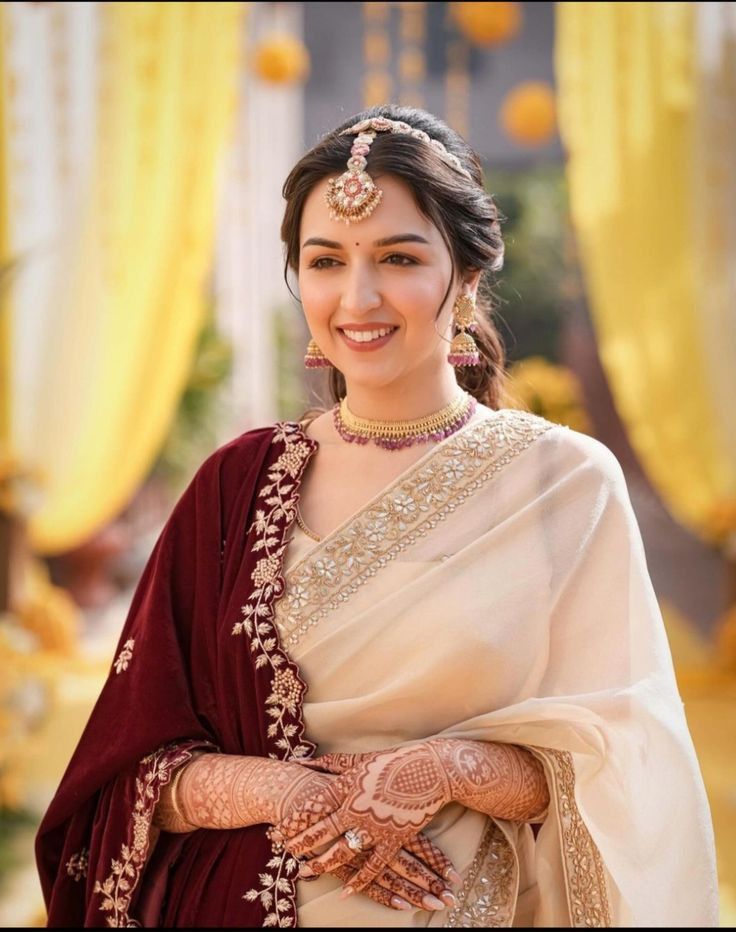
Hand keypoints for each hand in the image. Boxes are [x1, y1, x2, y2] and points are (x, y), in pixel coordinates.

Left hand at [283, 743, 454, 893]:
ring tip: (305, 870)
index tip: (277, 830)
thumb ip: (329, 764)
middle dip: (300, 843)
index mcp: (345, 787)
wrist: (430, 771)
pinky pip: (373, 865)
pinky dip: (359, 880)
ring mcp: (374, 827)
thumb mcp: (358, 759)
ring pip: (341, 852)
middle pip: (320, 832)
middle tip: (284, 851)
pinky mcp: (393, 839)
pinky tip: (345, 890)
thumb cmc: (392, 761)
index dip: (292, 822)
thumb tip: (299, 760)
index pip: (311, 808)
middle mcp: (355, 809)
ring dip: (321, 863)